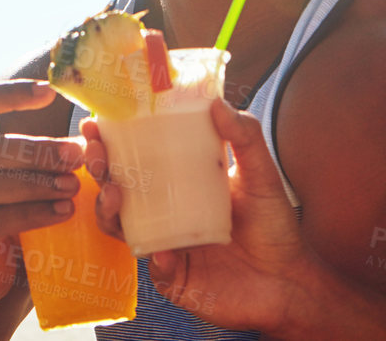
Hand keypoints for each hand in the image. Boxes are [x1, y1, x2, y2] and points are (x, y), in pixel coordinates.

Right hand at [0, 81, 81, 307]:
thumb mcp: (18, 177)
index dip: (11, 92)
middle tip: (76, 154)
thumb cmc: (5, 213)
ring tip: (74, 185)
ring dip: (37, 183)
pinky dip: (34, 213)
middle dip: (38, 150)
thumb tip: (91, 134)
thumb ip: (42, 155)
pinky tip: (63, 211)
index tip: (50, 91)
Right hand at [84, 101, 313, 333]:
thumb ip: (244, 138)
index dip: (113, 141)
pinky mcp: (173, 278)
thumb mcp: (262, 174)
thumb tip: (217, 104)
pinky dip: (155, 257)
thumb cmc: (275, 226)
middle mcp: (166, 210)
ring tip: (114, 196)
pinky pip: (154, 267)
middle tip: (96, 156)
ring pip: (121, 227)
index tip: (95, 124)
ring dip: (109, 211)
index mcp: (181, 181)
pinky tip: (164, 251)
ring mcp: (165, 243)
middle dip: (99, 171)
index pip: (139, 156)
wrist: (290, 282)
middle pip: (118, 188)